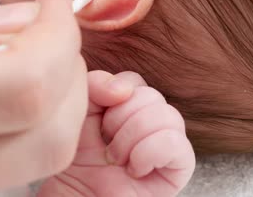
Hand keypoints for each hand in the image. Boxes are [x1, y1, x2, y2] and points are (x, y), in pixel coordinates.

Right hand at [0, 0, 87, 195]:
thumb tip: (28, 23)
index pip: (21, 89)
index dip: (59, 40)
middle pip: (46, 140)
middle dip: (72, 77)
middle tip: (49, 26)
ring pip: (36, 161)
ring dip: (58, 103)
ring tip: (28, 51)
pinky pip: (5, 168)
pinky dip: (29, 125)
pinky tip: (3, 88)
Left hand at [39, 71, 195, 196]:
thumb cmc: (75, 163)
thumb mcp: (78, 113)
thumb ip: (94, 86)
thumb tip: (123, 89)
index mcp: (129, 109)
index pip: (135, 83)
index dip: (115, 94)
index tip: (97, 122)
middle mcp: (152, 125)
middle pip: (153, 96)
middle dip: (121, 119)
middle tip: (105, 145)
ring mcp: (168, 147)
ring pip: (170, 116)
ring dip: (133, 137)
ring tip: (116, 159)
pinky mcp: (178, 170)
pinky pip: (178, 145)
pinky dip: (150, 153)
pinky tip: (134, 170)